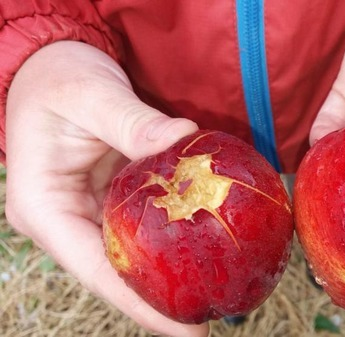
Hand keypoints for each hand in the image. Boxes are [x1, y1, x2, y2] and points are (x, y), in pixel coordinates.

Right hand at [5, 41, 208, 336]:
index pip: (97, 270)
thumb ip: (132, 121)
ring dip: (168, 272)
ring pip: (130, 254)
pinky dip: (170, 236)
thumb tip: (184, 140)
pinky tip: (202, 245)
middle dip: (160, 298)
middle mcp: (65, 220)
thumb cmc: (58, 77)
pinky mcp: (110, 197)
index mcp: (44, 208)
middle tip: (212, 317)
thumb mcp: (89, 93)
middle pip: (116, 272)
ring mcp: (88, 211)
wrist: (51, 62)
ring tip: (214, 292)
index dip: (141, 304)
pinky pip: (141, 225)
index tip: (187, 329)